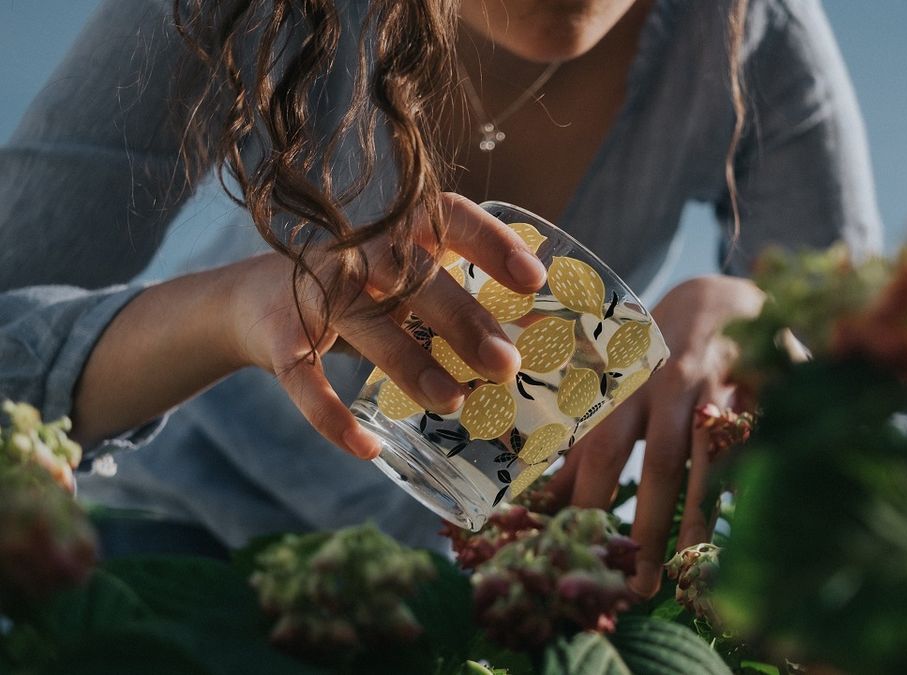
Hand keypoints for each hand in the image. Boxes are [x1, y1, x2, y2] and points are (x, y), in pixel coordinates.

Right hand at [227, 193, 545, 458]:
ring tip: (453, 402)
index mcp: (397, 233)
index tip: (534, 279)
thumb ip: (460, 301)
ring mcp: (315, 294)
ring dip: (411, 364)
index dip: (492, 243)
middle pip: (412, 277)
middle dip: (462, 320)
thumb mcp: (406, 284)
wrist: (250, 300)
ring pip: (366, 326)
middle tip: (506, 365)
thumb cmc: (360, 294)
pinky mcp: (280, 339)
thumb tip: (541, 347)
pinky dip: (332, 417)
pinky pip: (304, 380)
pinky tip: (367, 447)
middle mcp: (356, 254)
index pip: (448, 219)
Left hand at [546, 275, 763, 595]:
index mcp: (625, 384)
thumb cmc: (657, 354)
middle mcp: (672, 385)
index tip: (577, 551)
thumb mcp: (615, 388)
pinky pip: (762, 445)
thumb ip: (584, 443)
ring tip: (689, 571)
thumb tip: (538, 500)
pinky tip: (747, 530)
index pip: (601, 448)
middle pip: (659, 460)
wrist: (724, 297)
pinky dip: (752, 485)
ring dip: (699, 517)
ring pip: (713, 458)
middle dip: (647, 524)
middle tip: (636, 586)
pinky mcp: (769, 390)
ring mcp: (725, 387)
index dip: (588, 499)